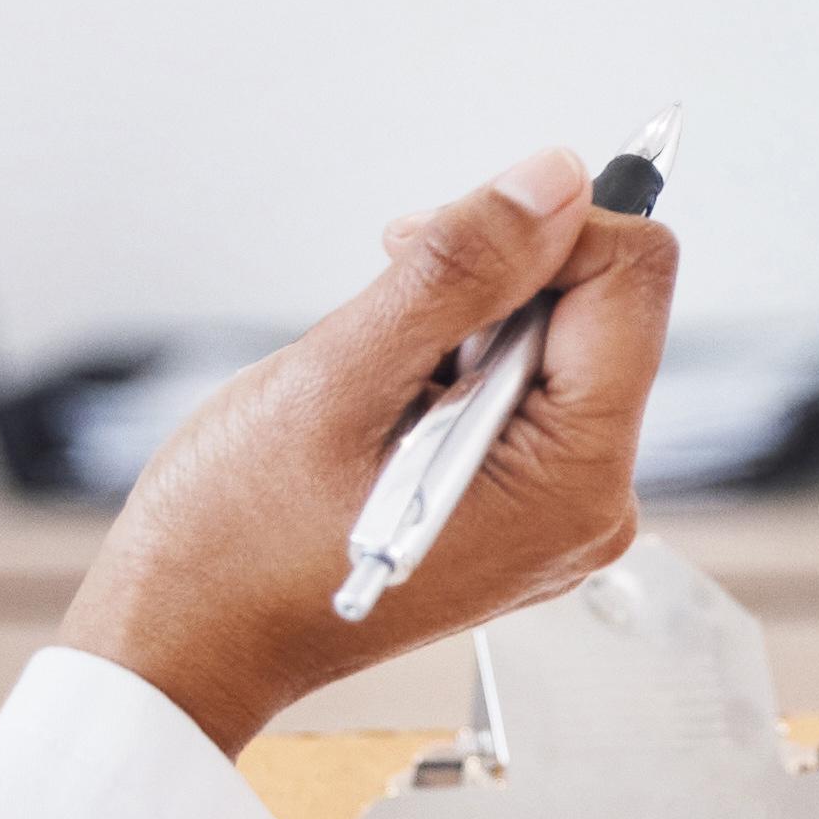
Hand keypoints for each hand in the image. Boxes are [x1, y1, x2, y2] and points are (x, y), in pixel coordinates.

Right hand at [55, 148, 675, 754]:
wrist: (187, 640)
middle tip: (384, 323)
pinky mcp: (525, 510)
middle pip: (602, 306)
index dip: (539, 229)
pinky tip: (387, 410)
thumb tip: (557, 178)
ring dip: (465, 324)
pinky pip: (524, 389)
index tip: (431, 246)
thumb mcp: (337, 380)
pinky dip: (458, 368)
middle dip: (496, 281)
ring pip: (557, 340)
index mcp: (572, 480)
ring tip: (373, 385)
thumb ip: (459, 270)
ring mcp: (561, 514)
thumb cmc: (236, 540)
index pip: (631, 277)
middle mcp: (592, 504)